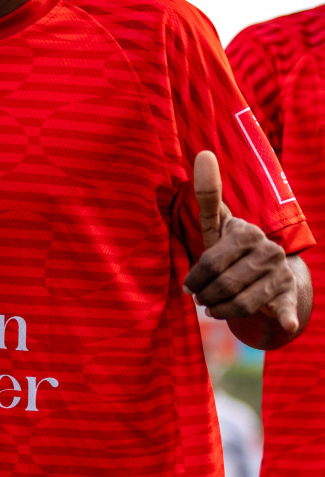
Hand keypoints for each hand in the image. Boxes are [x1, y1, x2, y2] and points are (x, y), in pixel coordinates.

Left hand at [182, 150, 299, 334]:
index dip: (195, 278)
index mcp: (246, 232)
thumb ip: (207, 194)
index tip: (188, 287)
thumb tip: (203, 153)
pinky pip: (285, 308)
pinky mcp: (289, 295)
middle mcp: (268, 251)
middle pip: (224, 284)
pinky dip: (286, 317)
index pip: (211, 262)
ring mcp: (280, 273)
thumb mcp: (217, 224)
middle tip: (200, 299)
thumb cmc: (232, 247)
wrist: (268, 272)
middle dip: (206, 296)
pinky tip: (285, 323)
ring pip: (241, 302)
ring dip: (221, 309)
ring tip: (213, 307)